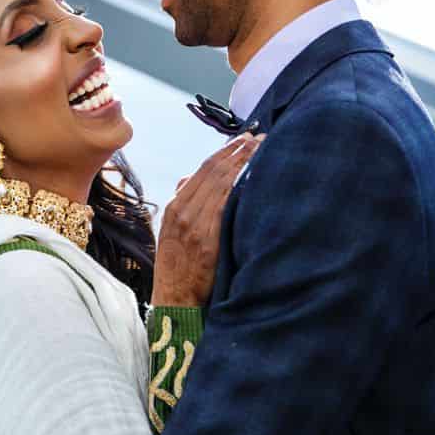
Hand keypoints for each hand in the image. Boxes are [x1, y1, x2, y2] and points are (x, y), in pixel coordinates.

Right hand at [151, 132, 262, 306]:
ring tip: (264, 148)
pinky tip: (257, 174)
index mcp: (174, 207)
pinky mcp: (208, 239)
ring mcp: (195, 225)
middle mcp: (182, 212)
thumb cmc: (177, 267)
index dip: (224, 151)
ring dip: (244, 163)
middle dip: (238, 151)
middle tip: (260, 136)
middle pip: (214, 172)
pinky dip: (241, 186)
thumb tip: (187, 179)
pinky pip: (227, 205)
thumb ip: (181, 204)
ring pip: (222, 184)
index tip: (243, 138)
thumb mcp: (170, 232)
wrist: (174, 298)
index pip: (202, 170)